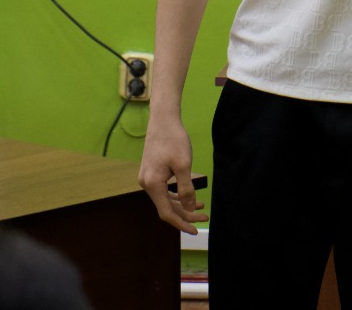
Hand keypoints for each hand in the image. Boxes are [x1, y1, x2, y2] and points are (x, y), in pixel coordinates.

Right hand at [138, 114, 207, 233]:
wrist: (163, 120)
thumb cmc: (174, 140)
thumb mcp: (184, 165)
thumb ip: (186, 189)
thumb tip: (189, 208)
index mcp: (152, 184)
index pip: (166, 213)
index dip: (181, 223)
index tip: (195, 231)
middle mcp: (146, 184)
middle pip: (167, 207)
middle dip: (186, 214)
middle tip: (205, 217)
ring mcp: (147, 178)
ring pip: (166, 199)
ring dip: (183, 205)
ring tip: (202, 207)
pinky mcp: (151, 172)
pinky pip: (164, 190)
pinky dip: (177, 195)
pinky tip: (191, 196)